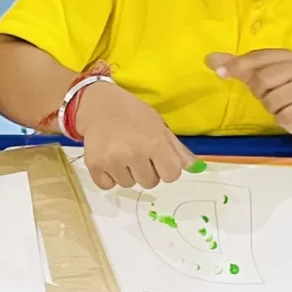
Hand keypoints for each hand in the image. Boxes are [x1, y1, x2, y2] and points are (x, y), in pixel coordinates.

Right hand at [77, 81, 193, 190]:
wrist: (99, 105)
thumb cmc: (134, 114)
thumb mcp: (160, 126)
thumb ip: (177, 150)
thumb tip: (197, 169)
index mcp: (154, 143)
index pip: (171, 175)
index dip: (167, 167)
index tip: (159, 157)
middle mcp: (134, 154)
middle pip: (150, 183)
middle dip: (147, 171)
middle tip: (137, 153)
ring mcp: (112, 161)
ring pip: (129, 184)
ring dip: (128, 174)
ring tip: (122, 154)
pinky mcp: (94, 165)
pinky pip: (108, 185)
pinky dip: (109, 177)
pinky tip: (109, 160)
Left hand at [210, 48, 291, 136]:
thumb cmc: (285, 87)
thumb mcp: (264, 72)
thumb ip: (238, 66)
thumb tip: (209, 58)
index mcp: (287, 56)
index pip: (258, 57)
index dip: (238, 65)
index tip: (220, 73)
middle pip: (262, 80)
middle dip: (260, 91)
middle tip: (271, 93)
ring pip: (271, 101)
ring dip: (271, 106)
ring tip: (283, 103)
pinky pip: (281, 117)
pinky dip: (281, 118)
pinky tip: (291, 113)